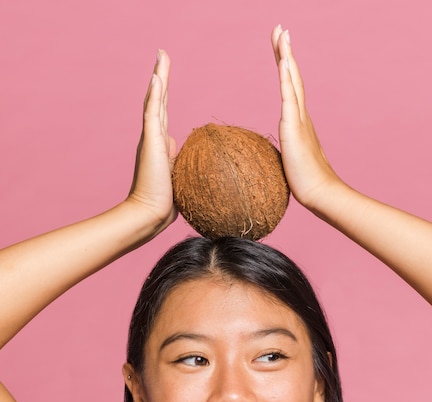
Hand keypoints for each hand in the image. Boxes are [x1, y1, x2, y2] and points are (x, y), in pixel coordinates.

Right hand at [128, 50, 176, 229]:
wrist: (149, 214)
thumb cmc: (165, 204)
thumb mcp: (178, 179)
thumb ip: (179, 164)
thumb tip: (181, 151)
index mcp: (160, 146)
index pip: (162, 115)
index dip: (163, 98)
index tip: (164, 81)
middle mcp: (153, 139)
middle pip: (157, 102)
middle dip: (161, 79)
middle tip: (162, 56)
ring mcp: (150, 139)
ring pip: (154, 102)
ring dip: (159, 78)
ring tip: (161, 57)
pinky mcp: (150, 143)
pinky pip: (152, 113)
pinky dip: (154, 94)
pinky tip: (157, 77)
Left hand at [271, 26, 341, 212]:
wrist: (321, 194)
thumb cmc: (307, 184)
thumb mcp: (290, 164)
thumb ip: (285, 156)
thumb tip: (276, 160)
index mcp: (298, 123)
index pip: (290, 90)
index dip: (285, 69)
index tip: (281, 50)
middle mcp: (301, 116)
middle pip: (292, 77)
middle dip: (285, 52)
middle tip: (280, 29)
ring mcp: (299, 120)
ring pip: (292, 81)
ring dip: (286, 57)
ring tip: (282, 34)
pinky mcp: (294, 128)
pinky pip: (289, 97)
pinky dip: (286, 78)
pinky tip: (283, 62)